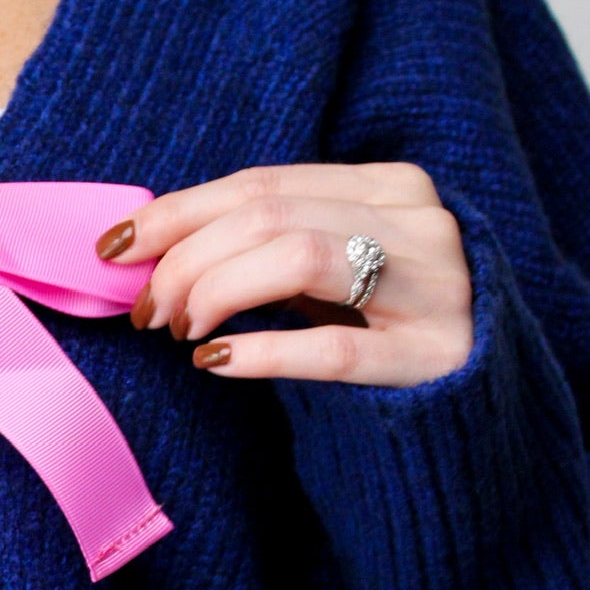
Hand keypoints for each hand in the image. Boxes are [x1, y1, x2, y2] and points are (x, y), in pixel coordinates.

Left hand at [98, 163, 473, 384]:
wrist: (473, 406)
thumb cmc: (382, 328)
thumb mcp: (335, 268)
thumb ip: (269, 242)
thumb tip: (151, 244)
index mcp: (392, 187)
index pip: (263, 183)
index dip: (178, 212)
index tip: (116, 247)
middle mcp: (420, 226)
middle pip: (270, 217)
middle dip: (187, 260)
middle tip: (147, 311)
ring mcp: (434, 289)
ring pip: (299, 260)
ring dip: (217, 293)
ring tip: (181, 332)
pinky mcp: (432, 358)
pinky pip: (332, 347)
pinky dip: (261, 349)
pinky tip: (214, 360)